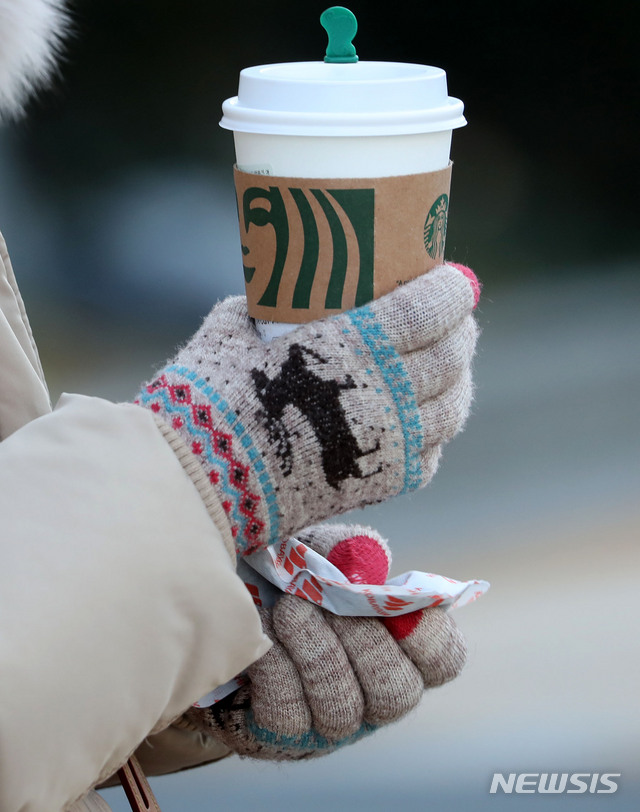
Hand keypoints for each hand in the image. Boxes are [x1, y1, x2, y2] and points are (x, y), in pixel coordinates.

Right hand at [136, 263, 479, 554]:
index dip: (452, 293)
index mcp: (353, 346)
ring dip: (459, 381)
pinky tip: (426, 419)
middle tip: (456, 319)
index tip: (457, 281)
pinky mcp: (381, 484)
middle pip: (449, 357)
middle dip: (461, 331)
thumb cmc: (210, 395)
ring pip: (451, 408)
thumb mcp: (232, 331)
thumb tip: (269, 300)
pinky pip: (430, 455)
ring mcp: (388, 444)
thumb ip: (261, 311)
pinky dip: (435, 433)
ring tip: (452, 367)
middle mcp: (384, 393)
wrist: (200, 478)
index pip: (427, 311)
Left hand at [184, 523, 466, 759]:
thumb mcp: (320, 550)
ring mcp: (331, 722)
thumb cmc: (288, 579)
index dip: (429, 638)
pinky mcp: (284, 735)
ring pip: (343, 708)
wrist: (226, 611)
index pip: (444, 662)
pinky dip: (277, 669)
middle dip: (362, 642)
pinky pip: (290, 715)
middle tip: (324, 601)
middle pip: (397, 694)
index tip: (395, 606)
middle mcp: (373, 695)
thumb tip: (370, 561)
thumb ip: (349, 549)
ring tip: (289, 610)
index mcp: (398, 649)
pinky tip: (265, 641)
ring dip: (316, 652)